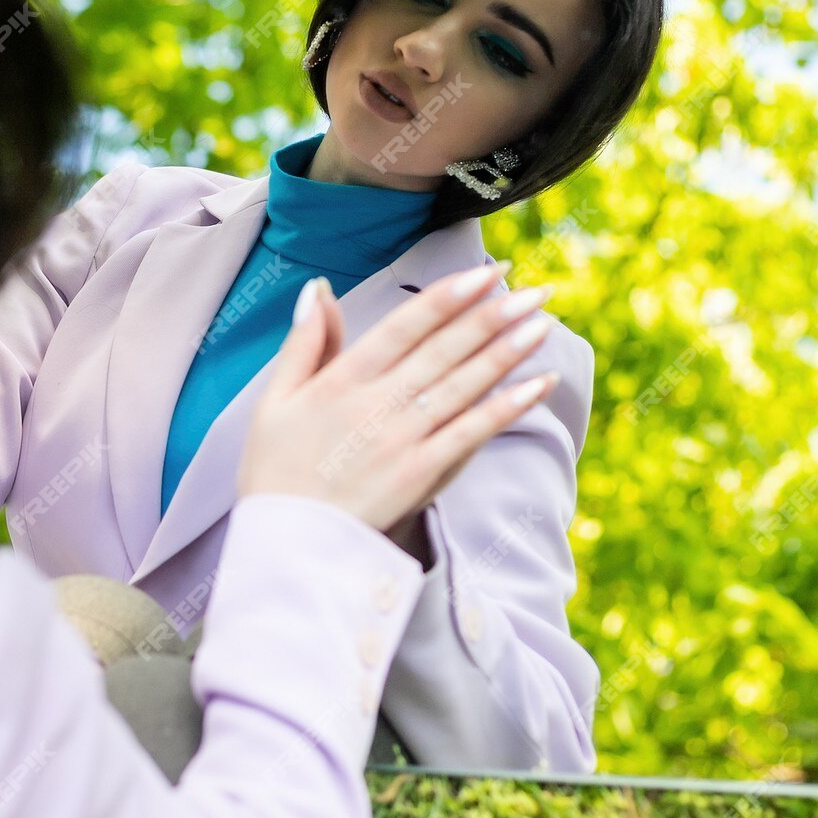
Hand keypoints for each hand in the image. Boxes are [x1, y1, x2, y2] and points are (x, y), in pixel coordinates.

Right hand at [236, 268, 557, 533]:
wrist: (288, 545)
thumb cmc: (276, 470)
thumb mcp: (275, 399)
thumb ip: (304, 342)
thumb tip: (318, 289)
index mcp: (341, 381)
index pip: (405, 326)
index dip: (449, 297)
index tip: (486, 273)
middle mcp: (377, 404)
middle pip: (445, 350)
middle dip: (493, 315)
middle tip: (534, 289)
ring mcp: (404, 440)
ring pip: (464, 385)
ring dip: (507, 352)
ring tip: (542, 323)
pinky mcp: (422, 474)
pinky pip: (472, 432)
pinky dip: (507, 407)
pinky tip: (538, 384)